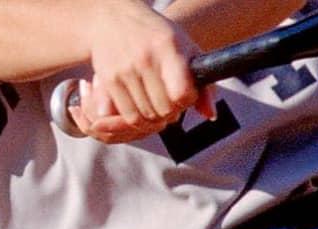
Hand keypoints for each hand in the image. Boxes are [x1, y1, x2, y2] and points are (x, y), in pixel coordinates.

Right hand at [73, 1, 215, 142]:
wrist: (115, 19)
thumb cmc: (155, 36)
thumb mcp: (185, 48)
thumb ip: (204, 83)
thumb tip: (210, 114)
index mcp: (167, 46)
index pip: (181, 93)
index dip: (187, 100)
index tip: (185, 95)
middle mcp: (144, 58)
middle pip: (163, 109)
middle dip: (170, 112)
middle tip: (170, 103)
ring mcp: (123, 70)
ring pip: (143, 117)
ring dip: (152, 118)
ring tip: (155, 106)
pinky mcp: (108, 81)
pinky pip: (125, 115)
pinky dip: (134, 119)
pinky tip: (140, 108)